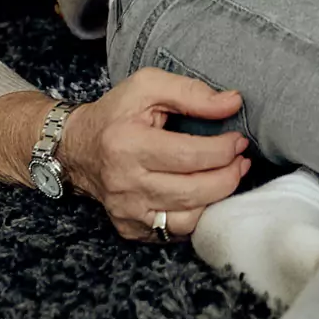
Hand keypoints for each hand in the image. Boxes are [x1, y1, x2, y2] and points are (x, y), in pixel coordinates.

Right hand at [57, 68, 251, 240]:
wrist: (77, 150)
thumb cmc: (116, 114)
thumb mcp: (147, 86)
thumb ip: (191, 92)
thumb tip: (232, 103)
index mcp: (127, 145)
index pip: (189, 156)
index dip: (223, 150)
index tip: (238, 141)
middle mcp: (125, 184)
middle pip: (193, 191)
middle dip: (228, 176)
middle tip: (241, 160)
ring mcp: (127, 212)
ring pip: (188, 218)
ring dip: (218, 199)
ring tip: (230, 176)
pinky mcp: (130, 229)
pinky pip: (176, 232)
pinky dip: (198, 216)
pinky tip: (206, 195)